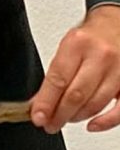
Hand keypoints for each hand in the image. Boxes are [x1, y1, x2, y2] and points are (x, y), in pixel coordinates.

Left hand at [31, 5, 119, 132]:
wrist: (117, 25)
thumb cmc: (90, 39)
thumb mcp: (66, 49)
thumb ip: (53, 77)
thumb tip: (38, 104)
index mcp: (78, 44)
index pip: (58, 80)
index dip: (46, 103)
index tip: (38, 117)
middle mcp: (101, 55)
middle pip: (76, 94)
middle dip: (59, 114)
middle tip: (50, 124)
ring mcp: (119, 68)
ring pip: (95, 103)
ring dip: (77, 117)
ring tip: (66, 119)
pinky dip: (105, 122)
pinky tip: (92, 125)